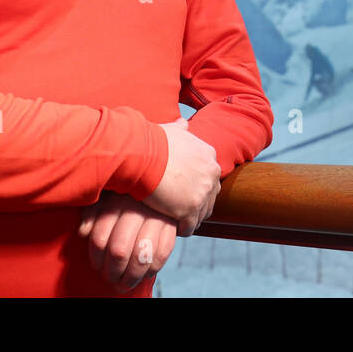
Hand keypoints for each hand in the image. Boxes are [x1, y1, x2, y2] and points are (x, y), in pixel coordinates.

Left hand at [77, 191, 177, 292]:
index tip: (97, 267)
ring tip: (124, 284)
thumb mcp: (104, 199)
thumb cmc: (124, 197)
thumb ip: (91, 214)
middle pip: (119, 250)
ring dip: (130, 276)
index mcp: (115, 199)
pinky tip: (143, 275)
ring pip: (141, 256)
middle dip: (112, 272)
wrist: (158, 187)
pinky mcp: (172, 226)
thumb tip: (83, 232)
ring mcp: (157, 217)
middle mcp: (137, 208)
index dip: (96, 259)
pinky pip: (161, 255)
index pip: (100, 239)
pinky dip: (151, 270)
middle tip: (110, 279)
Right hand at [143, 118, 220, 235]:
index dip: (196, 184)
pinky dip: (182, 229)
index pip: (209, 175)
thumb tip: (183, 122)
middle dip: (197, 201)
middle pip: (210, 195)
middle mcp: (211, 173)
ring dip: (190, 217)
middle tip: (181, 207)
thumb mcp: (171, 131)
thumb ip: (181, 129)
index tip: (183, 189)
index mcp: (208, 155)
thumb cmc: (152, 141)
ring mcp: (203, 192)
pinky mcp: (191, 209)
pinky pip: (190, 226)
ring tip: (176, 220)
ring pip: (202, 213)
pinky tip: (172, 228)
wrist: (141, 155)